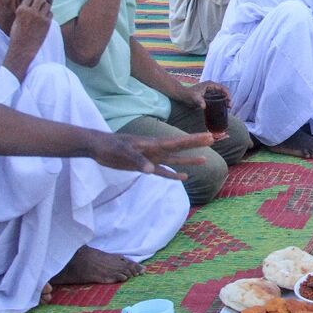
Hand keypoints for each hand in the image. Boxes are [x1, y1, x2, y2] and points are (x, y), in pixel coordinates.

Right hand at [3, 0, 52, 80]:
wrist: (23, 47)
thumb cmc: (18, 34)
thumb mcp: (18, 19)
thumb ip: (25, 11)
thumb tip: (33, 3)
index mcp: (21, 10)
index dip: (32, 0)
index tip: (32, 3)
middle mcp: (31, 11)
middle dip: (40, 0)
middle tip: (39, 4)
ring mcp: (40, 17)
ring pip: (47, 5)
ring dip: (45, 7)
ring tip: (41, 12)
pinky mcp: (47, 23)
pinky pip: (51, 13)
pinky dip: (48, 14)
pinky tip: (44, 18)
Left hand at [90, 132, 213, 180]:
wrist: (99, 148)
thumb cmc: (110, 146)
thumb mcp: (123, 152)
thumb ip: (138, 160)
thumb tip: (151, 170)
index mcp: (154, 144)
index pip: (177, 142)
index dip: (193, 140)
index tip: (208, 136)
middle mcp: (157, 150)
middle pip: (181, 148)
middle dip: (196, 144)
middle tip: (214, 139)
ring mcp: (152, 159)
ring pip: (175, 160)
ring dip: (188, 161)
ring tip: (204, 160)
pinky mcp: (145, 167)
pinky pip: (163, 172)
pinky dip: (173, 175)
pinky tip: (183, 177)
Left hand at [176, 81, 230, 109]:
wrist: (182, 95)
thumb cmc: (188, 95)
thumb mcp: (194, 98)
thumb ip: (199, 101)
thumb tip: (203, 106)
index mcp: (210, 84)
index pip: (222, 88)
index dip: (227, 93)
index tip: (229, 100)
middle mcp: (212, 86)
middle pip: (223, 91)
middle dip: (228, 98)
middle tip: (229, 106)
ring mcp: (211, 90)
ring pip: (221, 94)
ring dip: (225, 100)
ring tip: (228, 107)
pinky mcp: (209, 95)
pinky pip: (217, 97)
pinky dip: (221, 101)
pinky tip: (222, 107)